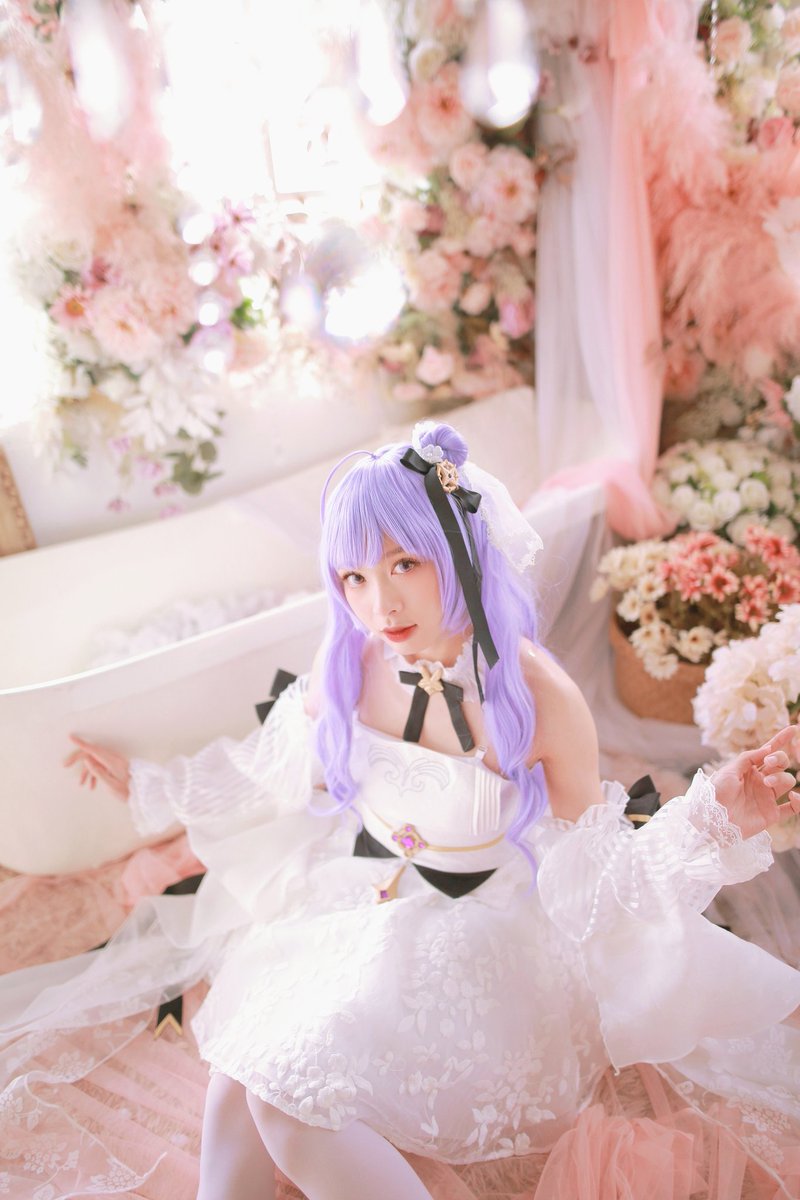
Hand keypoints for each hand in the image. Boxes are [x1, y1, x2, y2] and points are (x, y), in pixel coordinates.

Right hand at [63, 735, 130, 800]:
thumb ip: (98, 772)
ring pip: (95, 762)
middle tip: (65, 765)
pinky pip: (100, 766)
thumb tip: (86, 760)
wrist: (143, 793)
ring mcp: (114, 761)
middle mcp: (112, 758)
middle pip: (91, 754)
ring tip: (81, 784)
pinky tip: (91, 786)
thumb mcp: (111, 784)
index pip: (93, 749)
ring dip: (86, 772)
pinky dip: (94, 775)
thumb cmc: (127, 791)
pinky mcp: (114, 766)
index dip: (81, 743)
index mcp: (112, 761)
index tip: (71, 737)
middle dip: (77, 759)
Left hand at [710, 725, 799, 839]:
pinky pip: (793, 808)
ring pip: (787, 781)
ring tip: (767, 783)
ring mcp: (767, 797)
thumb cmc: (716, 794)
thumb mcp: (729, 771)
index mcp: (749, 769)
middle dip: (779, 759)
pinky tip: (795, 796)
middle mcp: (760, 781)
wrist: (712, 820)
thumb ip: (748, 759)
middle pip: (780, 764)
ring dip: (781, 778)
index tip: (793, 728)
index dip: (781, 740)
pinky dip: (799, 802)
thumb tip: (768, 748)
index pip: (768, 752)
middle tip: (768, 763)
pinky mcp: (771, 814)